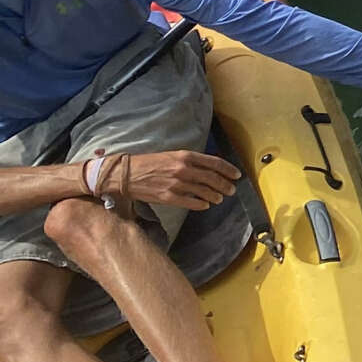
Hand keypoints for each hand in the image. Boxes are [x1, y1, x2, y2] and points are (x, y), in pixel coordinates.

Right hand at [105, 150, 241, 211]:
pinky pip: (190, 202)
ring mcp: (176, 184)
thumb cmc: (148, 163)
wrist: (125, 174)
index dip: (228, 169)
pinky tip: (205, 205)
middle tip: (231, 190)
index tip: (236, 175)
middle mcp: (183, 169)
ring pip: (203, 191)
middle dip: (225, 185)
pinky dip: (201, 204)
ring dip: (215, 196)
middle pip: (212, 178)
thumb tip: (208, 168)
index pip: (214, 162)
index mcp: (185, 156)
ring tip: (220, 198)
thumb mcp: (171, 155)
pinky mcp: (168, 197)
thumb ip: (189, 160)